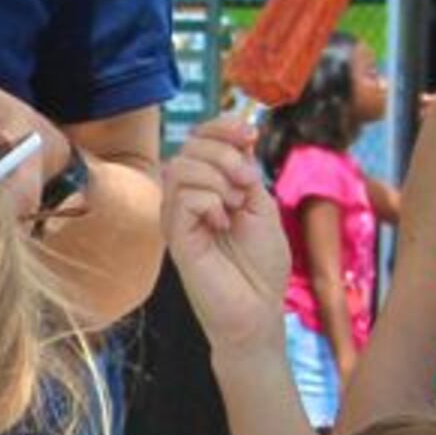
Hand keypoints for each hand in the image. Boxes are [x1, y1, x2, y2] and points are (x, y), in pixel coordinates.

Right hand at [160, 113, 290, 350]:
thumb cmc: (261, 265)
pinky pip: (181, 197)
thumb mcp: (261, 205)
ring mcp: (178, 216)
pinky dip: (208, 202)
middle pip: (190, 146)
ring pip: (181, 167)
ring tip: (234, 207)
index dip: (222, 126)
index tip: (250, 135)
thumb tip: (243, 134)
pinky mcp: (174, 236)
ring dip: (217, 178)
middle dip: (224, 154)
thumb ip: (245, 170)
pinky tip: (220, 225)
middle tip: (247, 183)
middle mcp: (188, 196)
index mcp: (210, 185)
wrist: (258, 308)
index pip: (201, 138)